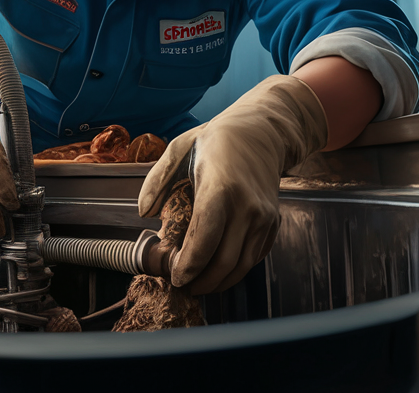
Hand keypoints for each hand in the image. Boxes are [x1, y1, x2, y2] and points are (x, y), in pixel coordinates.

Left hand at [138, 75, 326, 293]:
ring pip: (242, 265)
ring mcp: (264, 217)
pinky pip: (254, 257)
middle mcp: (247, 207)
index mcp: (221, 188)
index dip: (189, 266)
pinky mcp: (273, 223)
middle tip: (183, 286)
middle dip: (202, 282)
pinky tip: (217, 270)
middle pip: (225, 262)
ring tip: (198, 284)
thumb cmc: (217, 140)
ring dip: (220, 281)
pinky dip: (236, 269)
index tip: (175, 277)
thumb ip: (157, 180)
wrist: (262, 132)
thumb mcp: (179, 148)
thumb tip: (145, 212)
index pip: (205, 240)